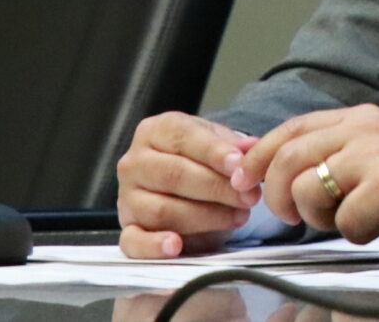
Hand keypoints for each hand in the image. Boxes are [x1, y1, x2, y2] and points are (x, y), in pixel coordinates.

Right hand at [116, 112, 256, 257]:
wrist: (187, 184)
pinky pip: (133, 242)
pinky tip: (175, 246)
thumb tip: (251, 148)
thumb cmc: (202, 159)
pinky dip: (153, 246)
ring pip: (162, 210)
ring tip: (238, 216)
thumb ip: (234, 146)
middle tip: (249, 196)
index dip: (213, 152)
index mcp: (155, 131)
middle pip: (174, 174)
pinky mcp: (127, 230)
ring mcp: (127, 198)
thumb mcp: (219, 142)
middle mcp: (135, 163)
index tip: (238, 165)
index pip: (183, 137)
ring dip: (205, 216)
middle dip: (216, 187)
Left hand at [239, 104, 378, 254]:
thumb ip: (327, 152)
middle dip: (279, 195)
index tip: (244, 179)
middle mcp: (367, 129)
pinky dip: (354, 232)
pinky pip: (345, 220)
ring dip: (319, 218)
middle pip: (291, 159)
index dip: (260, 155)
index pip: (292, 128)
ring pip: (310, 190)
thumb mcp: (371, 152)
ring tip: (348, 218)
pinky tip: (377, 224)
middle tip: (292, 215)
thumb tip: (261, 164)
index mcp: (359, 118)